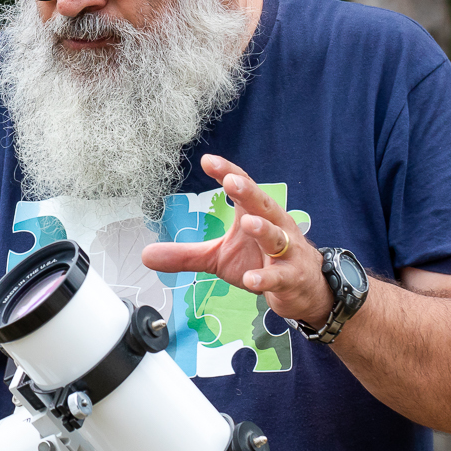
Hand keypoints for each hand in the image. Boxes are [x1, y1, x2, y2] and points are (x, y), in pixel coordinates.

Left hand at [141, 155, 334, 328]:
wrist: (305, 289)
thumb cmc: (262, 262)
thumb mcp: (219, 259)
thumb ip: (185, 254)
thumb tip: (145, 255)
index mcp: (256, 214)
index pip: (242, 189)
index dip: (227, 173)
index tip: (208, 161)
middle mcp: (275, 226)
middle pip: (263, 204)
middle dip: (248, 192)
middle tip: (232, 182)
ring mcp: (286, 252)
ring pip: (277, 237)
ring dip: (263, 230)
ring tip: (247, 224)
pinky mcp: (291, 278)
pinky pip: (278, 276)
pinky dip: (265, 278)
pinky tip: (252, 280)